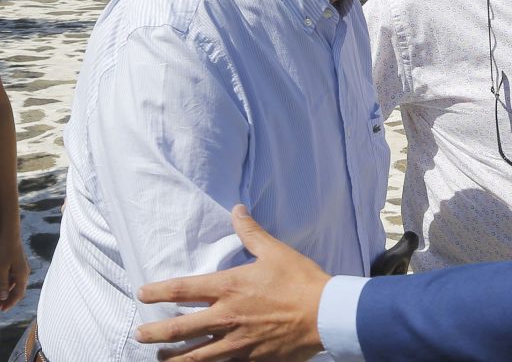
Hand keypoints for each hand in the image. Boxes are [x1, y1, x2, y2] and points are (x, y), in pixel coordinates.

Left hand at [0, 224, 28, 310]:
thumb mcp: (1, 268)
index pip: (19, 294)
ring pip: (13, 283)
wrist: (8, 232)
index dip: (10, 303)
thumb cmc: (4, 249)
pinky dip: (6, 282)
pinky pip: (11, 277)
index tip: (2, 310)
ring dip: (6, 291)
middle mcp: (23, 272)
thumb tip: (3, 298)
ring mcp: (20, 267)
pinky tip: (1, 283)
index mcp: (22, 275)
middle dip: (8, 298)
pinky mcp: (15, 263)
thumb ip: (2, 284)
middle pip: (17, 290)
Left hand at [135, 205, 329, 360]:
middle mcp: (225, 317)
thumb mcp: (275, 251)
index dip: (156, 291)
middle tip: (140, 334)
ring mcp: (236, 343)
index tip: (142, 293)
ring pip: (194, 357)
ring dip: (173, 359)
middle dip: (154, 334)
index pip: (181, 290)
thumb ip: (251, 232)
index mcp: (229, 288)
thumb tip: (236, 209)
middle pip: (177, 330)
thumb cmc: (301, 281)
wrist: (326, 314)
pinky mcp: (250, 359)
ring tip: (162, 359)